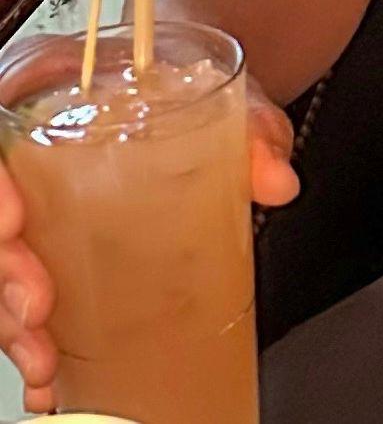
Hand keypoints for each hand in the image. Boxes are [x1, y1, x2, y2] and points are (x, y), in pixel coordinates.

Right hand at [1, 36, 297, 412]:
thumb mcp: (227, 96)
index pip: (0, 124)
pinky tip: (48, 376)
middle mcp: (27, 140)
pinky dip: (26, 336)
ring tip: (44, 361)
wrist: (191, 86)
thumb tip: (276, 179)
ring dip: (8, 317)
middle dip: (2, 271)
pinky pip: (17, 288)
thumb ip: (253, 129)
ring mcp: (30, 193)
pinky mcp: (42, 239)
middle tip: (38, 309)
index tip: (13, 221)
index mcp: (54, 83)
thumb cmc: (188, 84)